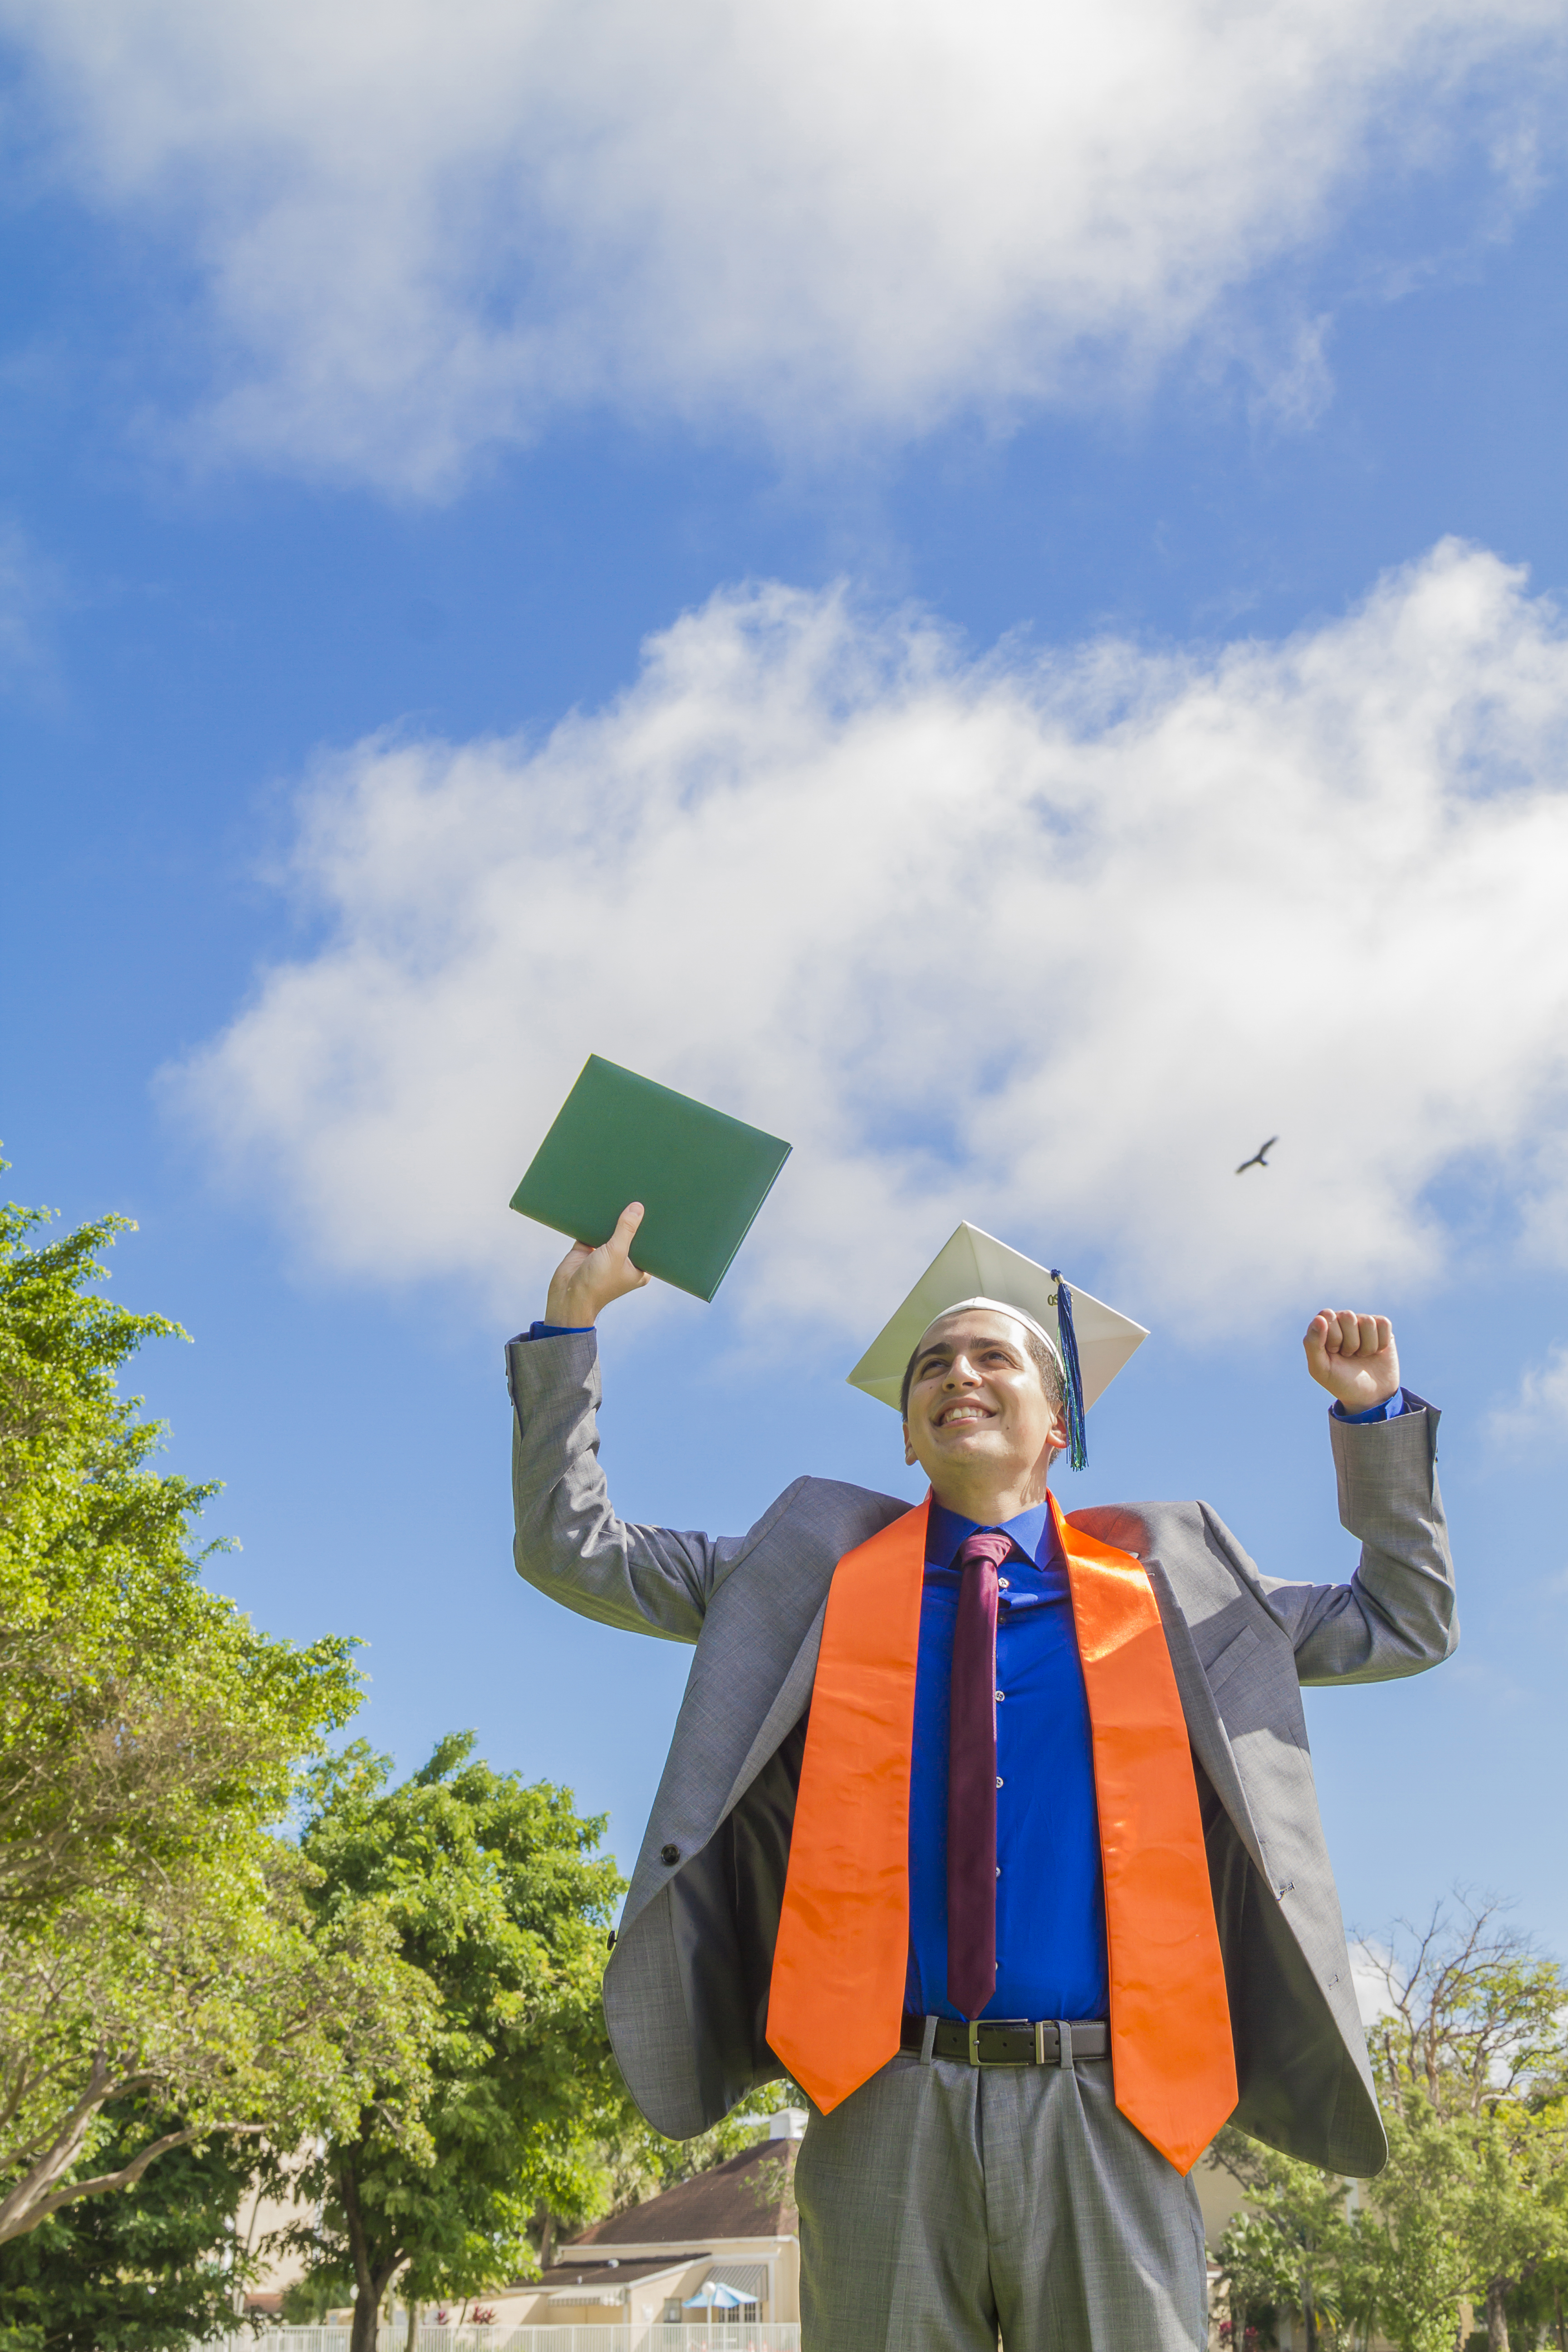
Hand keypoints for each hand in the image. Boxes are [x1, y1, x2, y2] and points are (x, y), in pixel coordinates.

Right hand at [544, 1202, 651, 1325]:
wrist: (567, 1296)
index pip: (649, 1244)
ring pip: (611, 1231)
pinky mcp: (588, 1249)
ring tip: (619, 1196)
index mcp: (639, 1268)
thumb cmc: (598, 1283)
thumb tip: (637, 1208)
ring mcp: (605, 1254)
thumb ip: (627, 1229)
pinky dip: (594, 1221)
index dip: (651, 1229)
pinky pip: (593, 1230)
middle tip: (638, 1197)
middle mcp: (624, 1260)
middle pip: (630, 1235)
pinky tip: (598, 1204)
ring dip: (612, 1219)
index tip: (656, 1210)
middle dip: (631, 1221)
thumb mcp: (617, 1253)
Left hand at [1303, 1310, 1399, 1413]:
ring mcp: (1362, 1323)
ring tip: (1361, 1356)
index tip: (1334, 1352)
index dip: (1334, 1337)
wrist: (1369, 1396)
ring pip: (1368, 1321)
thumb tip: (1319, 1318)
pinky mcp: (1382, 1328)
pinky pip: (1384, 1324)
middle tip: (1349, 1356)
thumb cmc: (1340, 1381)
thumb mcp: (1320, 1368)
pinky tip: (1376, 1352)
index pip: (1327, 1315)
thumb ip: (1312, 1343)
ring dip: (1367, 1346)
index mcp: (1323, 1327)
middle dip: (1350, 1343)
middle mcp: (1342, 1320)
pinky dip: (1381, 1343)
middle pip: (1348, 1316)